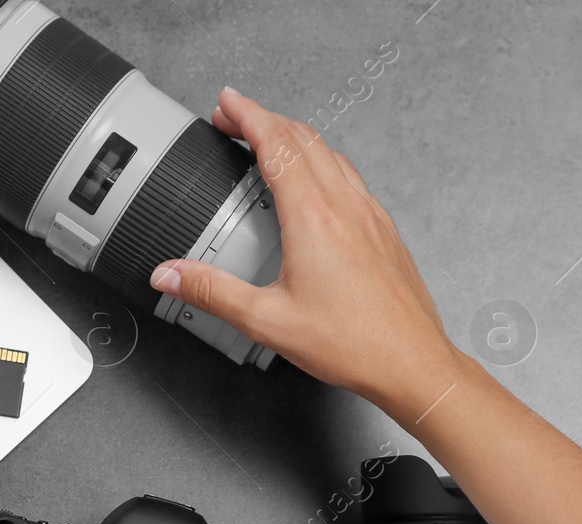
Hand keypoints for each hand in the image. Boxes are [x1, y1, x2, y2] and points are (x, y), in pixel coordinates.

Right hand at [149, 86, 464, 421]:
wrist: (411, 362)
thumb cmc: (352, 343)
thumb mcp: (265, 321)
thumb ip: (211, 292)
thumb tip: (170, 273)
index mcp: (313, 218)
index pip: (276, 145)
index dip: (247, 116)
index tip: (228, 103)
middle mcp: (345, 207)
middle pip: (303, 138)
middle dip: (265, 119)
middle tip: (235, 119)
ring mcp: (369, 215)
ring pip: (330, 153)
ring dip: (294, 137)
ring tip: (268, 142)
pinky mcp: (382, 230)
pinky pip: (349, 177)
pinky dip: (321, 162)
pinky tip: (313, 183)